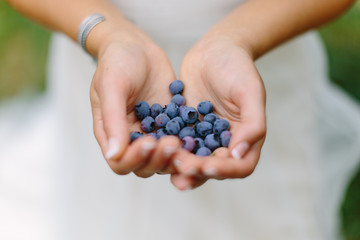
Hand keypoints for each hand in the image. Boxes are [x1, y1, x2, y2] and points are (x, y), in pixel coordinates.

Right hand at [89, 22, 180, 177]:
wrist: (136, 45)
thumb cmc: (117, 61)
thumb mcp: (112, 85)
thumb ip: (112, 119)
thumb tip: (113, 154)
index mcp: (111, 133)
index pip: (120, 162)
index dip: (134, 158)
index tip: (149, 141)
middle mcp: (132, 138)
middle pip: (145, 166)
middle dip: (159, 158)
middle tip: (173, 142)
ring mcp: (153, 132)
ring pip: (165, 158)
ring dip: (175, 154)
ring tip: (186, 141)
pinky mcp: (170, 125)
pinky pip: (180, 140)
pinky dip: (189, 142)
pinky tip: (199, 136)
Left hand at [171, 37, 265, 189]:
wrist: (215, 48)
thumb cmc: (237, 67)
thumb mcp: (250, 92)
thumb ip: (253, 124)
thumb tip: (239, 155)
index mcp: (246, 137)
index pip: (240, 166)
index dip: (225, 170)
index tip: (208, 166)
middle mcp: (225, 141)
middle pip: (213, 167)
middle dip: (198, 169)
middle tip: (180, 165)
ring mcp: (203, 136)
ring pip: (193, 159)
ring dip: (180, 164)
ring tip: (166, 161)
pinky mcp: (185, 127)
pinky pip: (175, 141)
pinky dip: (167, 146)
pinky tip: (154, 146)